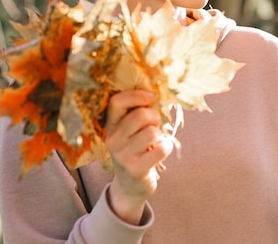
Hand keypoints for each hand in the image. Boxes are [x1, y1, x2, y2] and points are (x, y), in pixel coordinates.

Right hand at [104, 90, 173, 223]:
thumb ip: (137, 113)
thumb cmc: (136, 150)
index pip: (117, 102)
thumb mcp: (130, 131)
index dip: (137, 95)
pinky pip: (160, 149)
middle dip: (155, 117)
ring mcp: (122, 155)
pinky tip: (161, 150)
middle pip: (140, 115)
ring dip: (161, 135)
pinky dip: (166, 147)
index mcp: (111, 125)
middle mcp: (113, 139)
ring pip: (152, 132)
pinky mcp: (135, 169)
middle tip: (156, 125)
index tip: (150, 98)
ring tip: (156, 141)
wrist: (130, 185)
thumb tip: (154, 91)